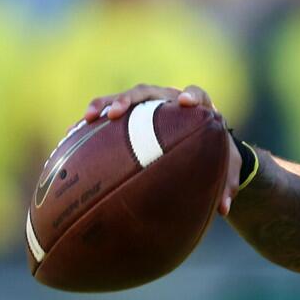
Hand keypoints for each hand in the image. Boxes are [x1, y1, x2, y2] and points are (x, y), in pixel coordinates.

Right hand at [83, 83, 241, 216]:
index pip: (197, 94)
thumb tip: (224, 208)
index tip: (184, 102)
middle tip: (117, 112)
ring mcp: (149, 105)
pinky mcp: (132, 115)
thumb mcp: (225, 169)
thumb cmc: (216, 155)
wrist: (202, 145)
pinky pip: (110, 114)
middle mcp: (169, 100)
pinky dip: (94, 122)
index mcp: (198, 108)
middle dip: (130, 99)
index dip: (191, 95)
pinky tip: (73, 134)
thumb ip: (226, 184)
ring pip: (124, 100)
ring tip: (88, 118)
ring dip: (105, 104)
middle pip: (149, 91)